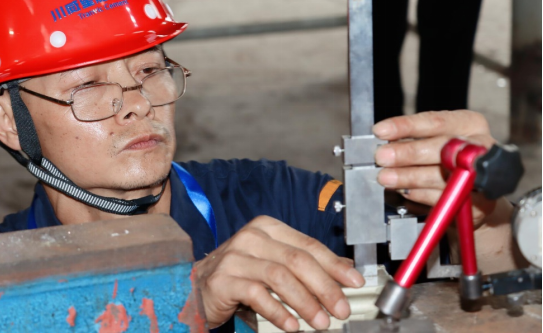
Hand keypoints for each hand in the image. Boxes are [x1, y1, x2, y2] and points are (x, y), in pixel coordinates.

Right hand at [193, 215, 363, 330]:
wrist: (197, 287)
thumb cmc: (240, 275)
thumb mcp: (275, 264)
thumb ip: (306, 264)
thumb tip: (346, 269)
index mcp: (267, 228)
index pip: (308, 244)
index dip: (334, 265)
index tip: (354, 282)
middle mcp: (251, 237)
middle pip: (297, 260)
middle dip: (324, 287)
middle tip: (341, 309)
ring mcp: (235, 256)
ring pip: (280, 276)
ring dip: (305, 302)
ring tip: (321, 322)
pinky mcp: (223, 279)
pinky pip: (257, 295)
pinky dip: (278, 312)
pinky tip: (292, 325)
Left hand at [373, 110, 496, 227]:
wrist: (472, 194)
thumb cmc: (448, 160)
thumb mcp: (431, 141)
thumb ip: (410, 140)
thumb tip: (383, 143)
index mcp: (469, 124)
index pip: (435, 121)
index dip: (406, 126)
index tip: (380, 130)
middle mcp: (482, 147)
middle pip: (443, 148)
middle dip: (408, 153)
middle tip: (381, 157)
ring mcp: (483, 176)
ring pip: (442, 176)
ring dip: (409, 177)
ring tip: (386, 177)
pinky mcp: (480, 204)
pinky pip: (445, 198)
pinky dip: (421, 195)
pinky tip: (405, 191)